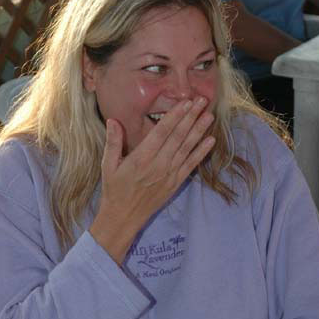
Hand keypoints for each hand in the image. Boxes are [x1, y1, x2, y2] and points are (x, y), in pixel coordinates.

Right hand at [89, 97, 214, 263]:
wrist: (123, 217)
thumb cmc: (114, 190)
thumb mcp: (108, 165)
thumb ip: (112, 142)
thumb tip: (112, 121)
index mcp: (142, 158)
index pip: (162, 132)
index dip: (176, 115)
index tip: (186, 102)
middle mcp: (158, 165)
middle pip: (178, 136)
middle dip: (191, 117)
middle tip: (202, 100)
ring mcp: (169, 175)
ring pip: (187, 148)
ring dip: (199, 131)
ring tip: (209, 116)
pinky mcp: (175, 183)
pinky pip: (190, 165)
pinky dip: (201, 153)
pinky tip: (210, 141)